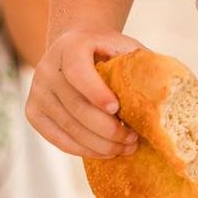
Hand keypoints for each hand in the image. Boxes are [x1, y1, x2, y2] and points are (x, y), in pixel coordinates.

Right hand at [26, 29, 143, 157]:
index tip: (117, 108)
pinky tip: (106, 152)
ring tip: (124, 148)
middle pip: (75, 107)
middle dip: (106, 128)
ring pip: (68, 127)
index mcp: (70, 47)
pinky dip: (83, 149)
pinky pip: (58, 139)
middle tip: (132, 139)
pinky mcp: (33, 113)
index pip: (77, 72)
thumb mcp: (122, 45)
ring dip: (98, 144)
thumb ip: (138, 61)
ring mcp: (36, 92)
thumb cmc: (107, 49)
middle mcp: (47, 69)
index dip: (95, 92)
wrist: (74, 47)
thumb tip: (164, 87)